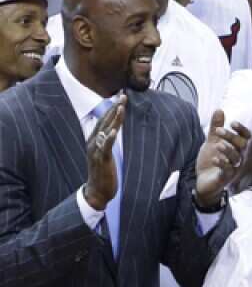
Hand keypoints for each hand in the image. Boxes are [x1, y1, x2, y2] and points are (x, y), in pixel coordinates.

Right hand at [84, 96, 125, 210]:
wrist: (97, 191)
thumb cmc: (103, 171)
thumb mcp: (105, 152)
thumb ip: (108, 140)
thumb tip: (114, 128)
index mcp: (94, 139)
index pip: (104, 119)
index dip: (112, 107)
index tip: (121, 96)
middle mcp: (93, 142)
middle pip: (104, 121)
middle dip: (114, 108)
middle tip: (123, 95)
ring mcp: (96, 150)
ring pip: (105, 130)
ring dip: (113, 118)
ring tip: (120, 107)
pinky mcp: (100, 160)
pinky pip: (105, 147)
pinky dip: (109, 138)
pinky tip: (114, 130)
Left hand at [194, 110, 251, 207]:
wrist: (203, 181)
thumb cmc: (210, 161)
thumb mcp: (212, 142)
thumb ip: (216, 127)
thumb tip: (219, 109)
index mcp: (237, 148)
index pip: (245, 137)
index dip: (241, 130)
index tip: (232, 123)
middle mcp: (238, 157)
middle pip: (241, 145)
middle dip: (231, 137)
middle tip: (218, 131)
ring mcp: (233, 168)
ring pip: (236, 158)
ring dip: (228, 150)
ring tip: (218, 145)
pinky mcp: (226, 178)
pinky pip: (228, 170)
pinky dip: (222, 164)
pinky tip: (215, 159)